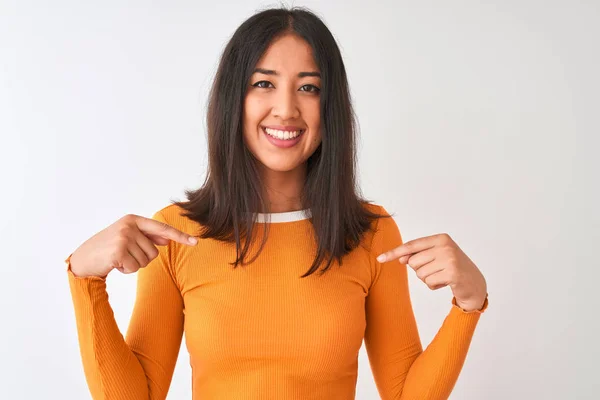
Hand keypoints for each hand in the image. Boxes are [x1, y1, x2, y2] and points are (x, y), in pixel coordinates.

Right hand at [68, 213, 197, 278]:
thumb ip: (148, 237)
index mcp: (133, 220)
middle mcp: (129, 226)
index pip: (162, 229)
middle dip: (142, 258)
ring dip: (134, 264)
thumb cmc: (109, 248)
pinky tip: (114, 264)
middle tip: (124, 254)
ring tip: (119, 258)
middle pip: (154, 251)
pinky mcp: (118, 251)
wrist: (83, 258)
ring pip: (146, 261)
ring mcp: (123, 238)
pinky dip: (127, 270)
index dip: (180, 237)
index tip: (195, 242)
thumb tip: (168, 239)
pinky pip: (135, 268)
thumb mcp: (128, 238)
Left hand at [376, 233, 486, 311]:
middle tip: (438, 270)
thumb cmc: (452, 269)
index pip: (411, 246)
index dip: (394, 253)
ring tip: (443, 276)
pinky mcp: (453, 273)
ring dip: (428, 279)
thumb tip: (401, 259)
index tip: (379, 259)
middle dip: (421, 270)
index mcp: (440, 238)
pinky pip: (429, 282)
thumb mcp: (436, 257)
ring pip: (420, 274)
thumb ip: (418, 255)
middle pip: (413, 262)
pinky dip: (434, 286)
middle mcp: (445, 246)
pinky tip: (447, 283)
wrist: (476, 284)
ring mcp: (450, 258)